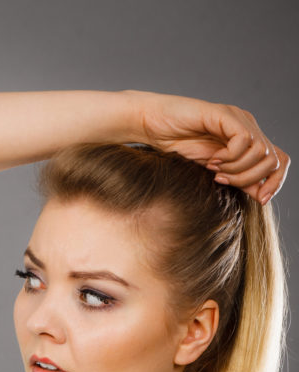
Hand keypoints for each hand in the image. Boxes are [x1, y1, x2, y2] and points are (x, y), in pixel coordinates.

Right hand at [131, 90, 288, 203]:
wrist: (149, 125)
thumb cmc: (174, 146)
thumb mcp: (211, 170)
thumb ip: (236, 179)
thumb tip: (261, 196)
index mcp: (247, 140)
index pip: (279, 161)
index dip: (275, 182)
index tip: (260, 199)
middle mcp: (248, 127)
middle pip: (274, 159)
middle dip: (250, 179)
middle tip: (221, 180)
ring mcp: (238, 119)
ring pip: (261, 152)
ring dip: (237, 169)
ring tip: (214, 170)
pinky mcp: (225, 115)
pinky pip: (243, 140)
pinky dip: (229, 157)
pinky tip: (211, 159)